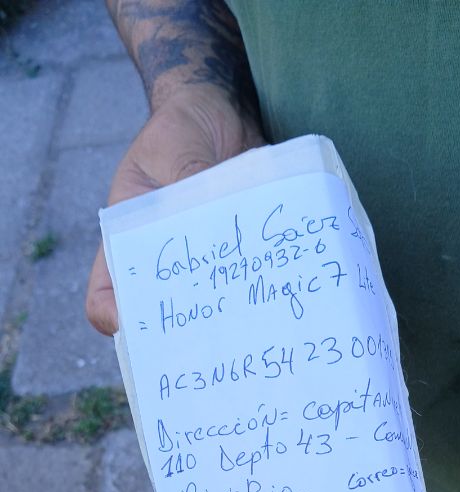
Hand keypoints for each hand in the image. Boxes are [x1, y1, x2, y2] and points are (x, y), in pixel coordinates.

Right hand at [86, 86, 264, 335]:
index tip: (136, 328)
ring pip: (207, 309)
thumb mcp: (173, 147)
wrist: (222, 112)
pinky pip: (244, 284)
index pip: (107, 292)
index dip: (116, 317)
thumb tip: (204, 211)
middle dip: (182, 332)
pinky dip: (259, 292)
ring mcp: (202, 263)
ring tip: (249, 323)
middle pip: (162, 315)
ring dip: (227, 319)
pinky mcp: (236, 256)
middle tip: (208, 337)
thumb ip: (185, 180)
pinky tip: (279, 296)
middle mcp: (163, 261)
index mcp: (128, 239)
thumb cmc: (180, 129)